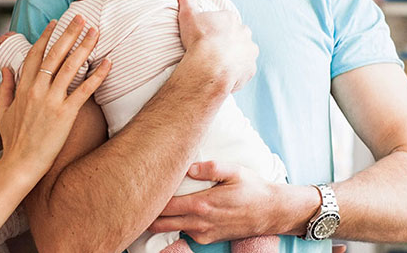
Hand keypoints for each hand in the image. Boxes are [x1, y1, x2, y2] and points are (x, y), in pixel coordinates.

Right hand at [0, 17, 109, 179]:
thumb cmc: (12, 141)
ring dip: (84, 46)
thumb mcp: (2, 111)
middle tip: (80, 16)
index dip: (46, 36)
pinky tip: (108, 63)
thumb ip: (4, 87)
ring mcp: (51, 101)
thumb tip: (6, 68)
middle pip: (54, 53)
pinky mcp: (65, 114)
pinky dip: (97, 75)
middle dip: (68, 32)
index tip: (55, 23)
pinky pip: (84, 90)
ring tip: (95, 31)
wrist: (20, 165)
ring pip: (70, 66)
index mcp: (22, 87)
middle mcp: (37, 90)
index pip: (35, 54)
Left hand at [148, 161, 273, 244]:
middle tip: (136, 201)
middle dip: (147, 214)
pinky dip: (176, 225)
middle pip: (161, 223)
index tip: (139, 189)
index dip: (149, 200)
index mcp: (202, 204)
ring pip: (171, 229)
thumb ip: (210, 168)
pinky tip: (175, 213)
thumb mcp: (234, 171)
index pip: (165, 206)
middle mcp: (199, 222)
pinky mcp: (208, 239)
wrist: (270, 212)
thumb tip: (188, 166)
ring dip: (160, 220)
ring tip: (151, 205)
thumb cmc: (252, 189)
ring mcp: (203, 233)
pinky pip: (185, 233)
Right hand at [177, 0, 258, 90]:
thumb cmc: (199, 39)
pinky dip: (237, 71)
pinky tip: (224, 73)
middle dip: (228, 41)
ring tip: (219, 63)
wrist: (209, 66)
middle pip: (237, 35)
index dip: (215, 28)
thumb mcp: (188, 15)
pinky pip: (244, 69)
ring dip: (235, 55)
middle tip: (213, 50)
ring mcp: (249, 52)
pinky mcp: (250, 69)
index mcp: (230, 19)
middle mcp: (244, 33)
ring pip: (244, 52)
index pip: (225, 21)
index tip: (206, 36)